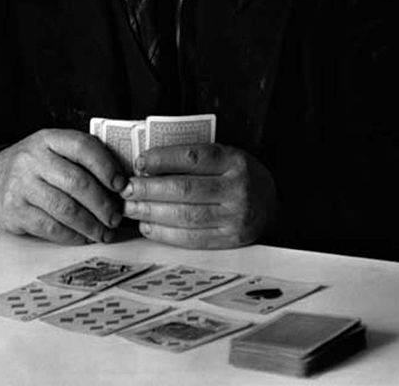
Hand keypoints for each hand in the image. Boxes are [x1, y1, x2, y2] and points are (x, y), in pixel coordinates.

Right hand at [0, 129, 126, 245]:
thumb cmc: (32, 168)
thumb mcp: (51, 150)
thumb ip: (80, 159)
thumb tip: (121, 183)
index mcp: (47, 139)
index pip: (82, 147)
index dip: (106, 166)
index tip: (121, 185)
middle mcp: (32, 159)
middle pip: (77, 182)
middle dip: (103, 203)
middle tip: (116, 216)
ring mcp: (21, 185)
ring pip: (65, 209)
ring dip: (91, 224)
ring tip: (104, 232)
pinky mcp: (15, 211)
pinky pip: (50, 227)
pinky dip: (72, 236)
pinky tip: (83, 237)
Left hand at [120, 143, 275, 248]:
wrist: (271, 204)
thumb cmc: (237, 175)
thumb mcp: (224, 156)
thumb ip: (193, 158)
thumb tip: (147, 165)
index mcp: (234, 161)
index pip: (192, 157)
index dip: (162, 159)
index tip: (139, 162)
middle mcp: (237, 190)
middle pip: (185, 189)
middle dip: (150, 189)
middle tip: (126, 188)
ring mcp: (235, 218)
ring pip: (186, 216)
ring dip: (152, 213)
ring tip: (131, 208)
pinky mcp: (230, 241)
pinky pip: (192, 239)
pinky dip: (166, 234)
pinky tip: (148, 227)